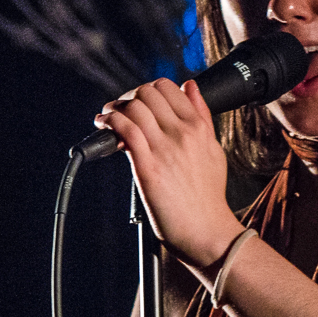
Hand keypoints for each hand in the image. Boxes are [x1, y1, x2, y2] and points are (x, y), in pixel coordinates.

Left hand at [95, 79, 244, 269]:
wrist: (206, 230)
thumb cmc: (208, 196)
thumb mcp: (213, 148)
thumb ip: (202, 115)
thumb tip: (190, 86)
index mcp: (198, 127)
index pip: (168, 87)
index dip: (148, 89)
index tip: (139, 100)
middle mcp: (182, 133)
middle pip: (147, 93)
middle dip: (129, 97)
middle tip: (121, 110)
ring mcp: (165, 149)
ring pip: (134, 108)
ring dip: (115, 108)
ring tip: (108, 118)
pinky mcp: (148, 167)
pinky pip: (125, 131)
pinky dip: (110, 122)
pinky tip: (104, 126)